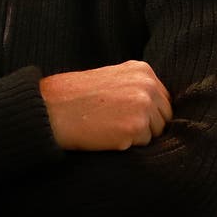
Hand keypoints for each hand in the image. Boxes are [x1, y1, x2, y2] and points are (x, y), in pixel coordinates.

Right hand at [39, 60, 171, 150]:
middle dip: (146, 126)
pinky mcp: (135, 127)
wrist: (51, 108)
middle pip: (164, 118)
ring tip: (109, 125)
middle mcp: (147, 85)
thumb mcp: (112, 78)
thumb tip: (159, 107)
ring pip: (155, 133)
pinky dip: (126, 144)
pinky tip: (106, 133)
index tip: (127, 115)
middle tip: (116, 123)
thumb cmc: (77, 96)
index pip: (163, 100)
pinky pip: (141, 145)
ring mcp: (142, 106)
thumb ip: (137, 87)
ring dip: (136, 136)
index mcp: (143, 70)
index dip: (148, 112)